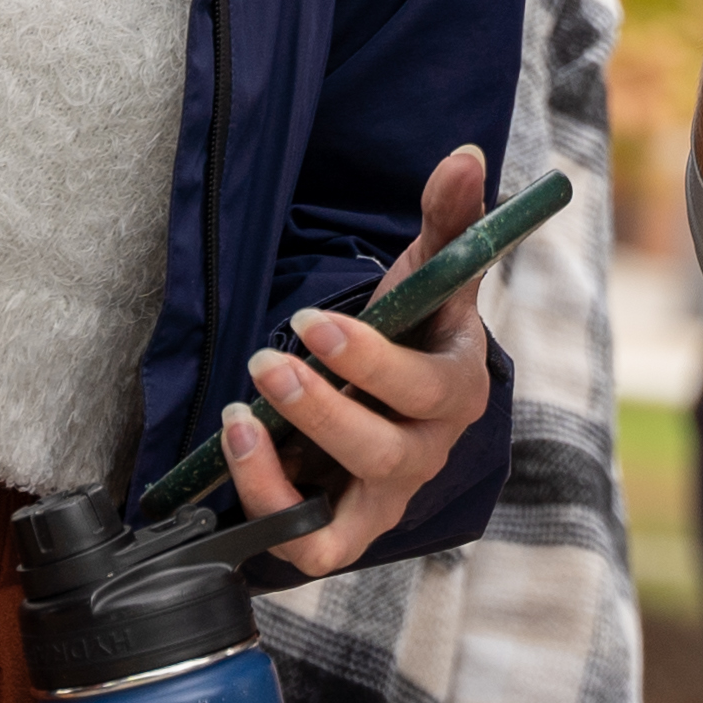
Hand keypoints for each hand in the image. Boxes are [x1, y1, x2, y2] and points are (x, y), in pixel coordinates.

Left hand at [228, 144, 501, 577]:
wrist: (392, 397)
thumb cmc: (413, 329)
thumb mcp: (429, 272)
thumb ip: (449, 217)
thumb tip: (465, 155)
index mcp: (458, 385)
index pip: (429, 386)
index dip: (370, 361)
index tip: (312, 321)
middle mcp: (430, 449)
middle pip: (386, 448)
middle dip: (320, 408)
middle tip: (265, 363)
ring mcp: (388, 495)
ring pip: (345, 505)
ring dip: (282, 465)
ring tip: (238, 416)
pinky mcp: (347, 531)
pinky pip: (311, 546)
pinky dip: (270, 514)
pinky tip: (238, 457)